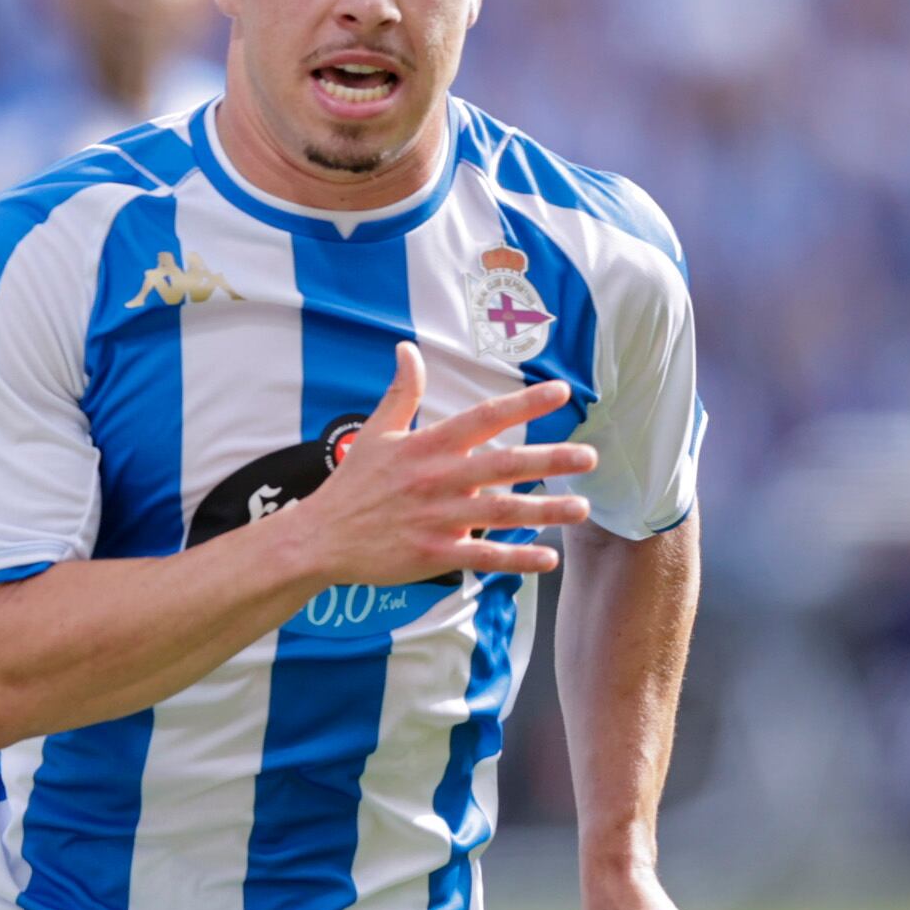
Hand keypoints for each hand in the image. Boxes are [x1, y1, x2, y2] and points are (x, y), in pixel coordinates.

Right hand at [291, 342, 597, 585]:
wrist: (320, 538)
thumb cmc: (352, 485)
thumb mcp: (375, 433)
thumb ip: (401, 392)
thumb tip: (406, 349)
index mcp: (427, 446)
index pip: (484, 418)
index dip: (524, 404)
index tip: (560, 392)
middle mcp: (438, 480)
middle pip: (504, 466)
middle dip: (550, 460)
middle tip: (589, 457)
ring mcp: (438, 519)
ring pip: (503, 514)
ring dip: (546, 511)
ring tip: (581, 508)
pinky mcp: (434, 554)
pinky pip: (483, 557)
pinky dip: (517, 559)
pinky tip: (547, 558)